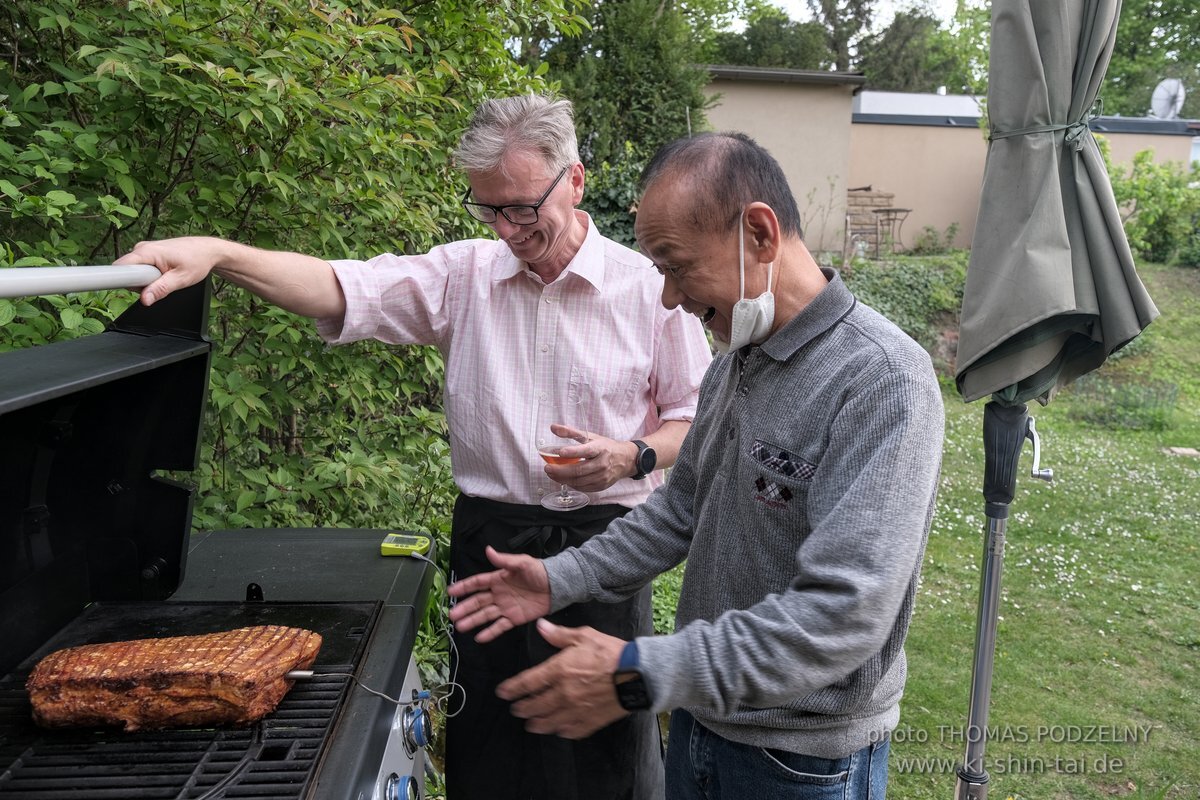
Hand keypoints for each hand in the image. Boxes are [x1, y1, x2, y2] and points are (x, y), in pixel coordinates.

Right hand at [114, 236, 229, 305]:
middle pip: (127, 272)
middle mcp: (142, 248)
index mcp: (147, 252)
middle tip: (161, 282)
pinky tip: (165, 273)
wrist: (208, 251)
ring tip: (167, 276)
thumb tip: (145, 299)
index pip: (120, 267)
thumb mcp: (181, 279)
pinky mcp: (148, 254)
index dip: (119, 280)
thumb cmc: (198, 260)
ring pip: (135, 272)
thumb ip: (161, 289)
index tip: (120, 288)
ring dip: (147, 280)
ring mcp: (144, 250)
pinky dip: (151, 276)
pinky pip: (141, 269)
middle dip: (140, 284)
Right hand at [447, 546, 550, 641]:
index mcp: (498, 579)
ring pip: (485, 615)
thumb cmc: (540, 571)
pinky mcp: (514, 618)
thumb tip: (489, 550)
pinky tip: (480, 637)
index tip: (451, 591)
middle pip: (478, 601)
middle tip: (452, 615)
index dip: (464, 587)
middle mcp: (499, 594)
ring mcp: (505, 607)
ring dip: (473, 621)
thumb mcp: (522, 562)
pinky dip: (490, 632)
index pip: (477, 583)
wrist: (557, 586)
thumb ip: (504, 559)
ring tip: (460, 627)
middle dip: (464, 608)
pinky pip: (500, 626)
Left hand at [496, 619, 628, 738]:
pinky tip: (558, 730)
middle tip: (515, 710)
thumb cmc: (610, 652)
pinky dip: (561, 731)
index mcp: (558, 671)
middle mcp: (562, 693)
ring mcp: (576, 710)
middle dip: (521, 708)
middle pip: (534, 705)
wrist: (636, 674)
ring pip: (549, 721)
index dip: (512, 689)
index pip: (527, 683)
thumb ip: (559, 635)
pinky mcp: (590, 721)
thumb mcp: (584, 636)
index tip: (502, 693)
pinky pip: (570, 731)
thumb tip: (540, 626)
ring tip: (530, 724)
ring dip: (536, 723)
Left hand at [544, 423, 636, 491]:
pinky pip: (583, 487)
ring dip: (562, 479)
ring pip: (579, 481)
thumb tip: (553, 427)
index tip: (560, 452)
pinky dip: (571, 484)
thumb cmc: (605, 447)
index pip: (585, 451)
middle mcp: (602, 463)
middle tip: (547, 468)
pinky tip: (563, 479)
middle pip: (579, 470)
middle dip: (560, 470)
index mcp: (600, 448)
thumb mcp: (590, 436)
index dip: (572, 452)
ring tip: (551, 474)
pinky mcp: (601, 485)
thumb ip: (571, 432)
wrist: (625, 460)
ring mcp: (602, 476)